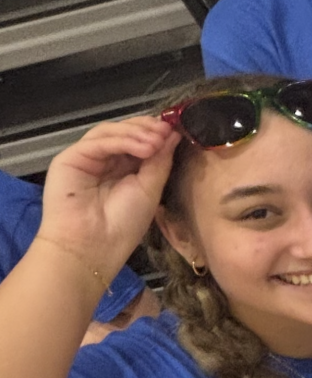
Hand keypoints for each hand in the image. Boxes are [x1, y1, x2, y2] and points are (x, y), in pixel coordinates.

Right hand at [39, 117, 179, 283]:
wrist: (91, 247)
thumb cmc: (123, 225)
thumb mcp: (150, 190)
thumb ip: (160, 161)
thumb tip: (173, 134)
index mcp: (123, 171)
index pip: (137, 141)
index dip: (155, 133)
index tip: (174, 130)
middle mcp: (104, 162)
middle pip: (124, 132)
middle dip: (147, 129)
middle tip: (166, 131)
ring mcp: (87, 158)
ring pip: (110, 132)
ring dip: (136, 133)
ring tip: (156, 141)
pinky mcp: (71, 158)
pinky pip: (98, 141)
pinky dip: (121, 140)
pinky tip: (143, 147)